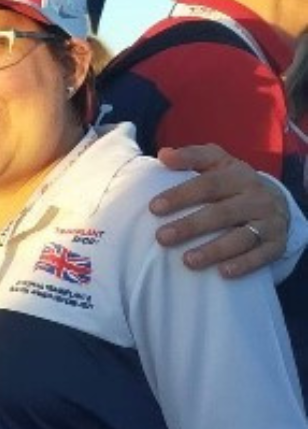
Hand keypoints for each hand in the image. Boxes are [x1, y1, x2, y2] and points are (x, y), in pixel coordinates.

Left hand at [151, 144, 287, 276]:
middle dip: (191, 226)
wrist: (276, 202)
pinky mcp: (276, 244)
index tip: (153, 207)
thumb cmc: (232, 184)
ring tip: (187, 261)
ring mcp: (269, 221)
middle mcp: (256, 198)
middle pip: (222, 213)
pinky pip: (261, 255)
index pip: (208, 184)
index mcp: (238, 175)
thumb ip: (191, 157)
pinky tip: (223, 272)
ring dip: (214, 250)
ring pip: (241, 237)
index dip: (180, 195)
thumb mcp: (217, 164)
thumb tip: (163, 155)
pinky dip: (243, 264)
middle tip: (161, 238)